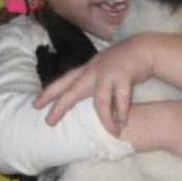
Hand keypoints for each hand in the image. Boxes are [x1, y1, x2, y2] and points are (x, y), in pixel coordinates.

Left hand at [34, 36, 153, 135]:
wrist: (145, 49)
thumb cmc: (125, 63)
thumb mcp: (105, 70)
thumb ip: (97, 84)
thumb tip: (96, 106)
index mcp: (88, 68)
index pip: (65, 80)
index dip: (50, 92)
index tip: (36, 103)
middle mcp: (94, 70)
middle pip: (73, 90)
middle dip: (60, 106)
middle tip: (49, 121)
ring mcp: (108, 72)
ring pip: (100, 100)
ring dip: (105, 118)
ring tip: (112, 131)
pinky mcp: (123, 74)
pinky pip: (121, 98)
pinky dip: (122, 112)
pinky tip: (123, 122)